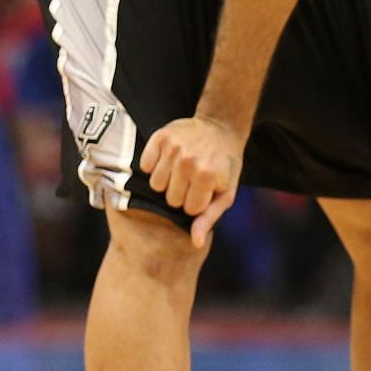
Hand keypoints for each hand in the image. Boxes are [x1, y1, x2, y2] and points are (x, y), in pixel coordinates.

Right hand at [141, 114, 244, 248]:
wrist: (221, 127)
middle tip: (194, 179)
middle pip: (170, 199)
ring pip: (155, 185)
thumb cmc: (225, 166)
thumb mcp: (225, 193)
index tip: (206, 189)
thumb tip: (196, 243)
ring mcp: (173, 147)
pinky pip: (145, 165)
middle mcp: (189, 161)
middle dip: (182, 193)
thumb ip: (209, 218)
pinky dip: (154, 166)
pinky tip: (169, 160)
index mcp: (207, 176)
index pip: (188, 210)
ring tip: (181, 170)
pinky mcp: (160, 136)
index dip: (198, 202)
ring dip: (167, 182)